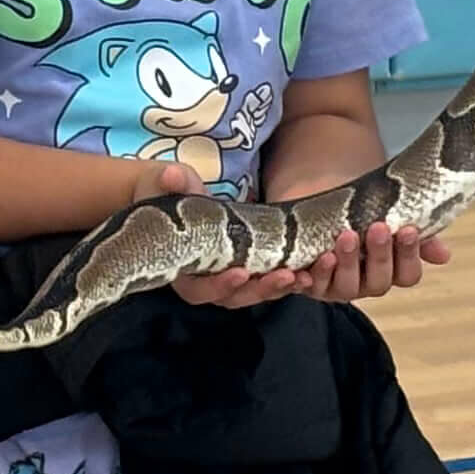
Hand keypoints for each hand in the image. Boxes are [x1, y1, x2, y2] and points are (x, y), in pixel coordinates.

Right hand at [144, 161, 309, 311]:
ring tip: (303, 277)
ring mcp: (226, 275)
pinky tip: (308, 272)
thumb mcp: (166, 184)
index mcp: (181, 267)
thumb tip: (171, 175)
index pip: (198, 289)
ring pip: (253, 293)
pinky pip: (266, 281)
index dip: (218, 286)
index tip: (240, 272)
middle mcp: (204, 278)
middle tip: (286, 276)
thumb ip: (170, 184)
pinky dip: (286, 280)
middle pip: (232, 297)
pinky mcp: (245, 267)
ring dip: (278, 288)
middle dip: (259, 289)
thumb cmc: (165, 190)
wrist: (171, 191)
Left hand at [299, 219, 451, 305]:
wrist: (320, 207)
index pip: (408, 274)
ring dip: (347, 263)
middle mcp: (367, 284)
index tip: (409, 229)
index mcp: (392, 271)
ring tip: (346, 236)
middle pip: (379, 281)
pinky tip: (316, 261)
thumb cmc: (361, 213)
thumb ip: (417, 234)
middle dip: (380, 255)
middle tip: (378, 227)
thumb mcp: (389, 216)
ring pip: (347, 286)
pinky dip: (313, 276)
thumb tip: (444, 255)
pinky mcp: (310, 284)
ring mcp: (338, 287)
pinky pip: (312, 288)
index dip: (410, 254)